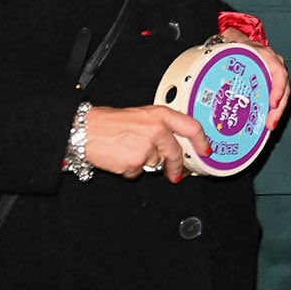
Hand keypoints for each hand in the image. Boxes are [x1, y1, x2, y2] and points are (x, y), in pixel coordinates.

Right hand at [84, 105, 207, 181]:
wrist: (84, 130)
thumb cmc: (109, 122)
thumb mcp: (141, 116)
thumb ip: (159, 127)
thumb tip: (172, 143)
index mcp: (161, 115)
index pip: (191, 127)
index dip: (201, 141)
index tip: (205, 151)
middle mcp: (157, 130)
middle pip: (175, 153)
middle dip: (176, 166)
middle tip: (176, 174)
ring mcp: (147, 147)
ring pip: (155, 163)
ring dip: (144, 163)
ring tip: (127, 151)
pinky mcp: (135, 162)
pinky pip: (138, 171)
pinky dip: (130, 169)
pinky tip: (119, 158)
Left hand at [217, 32, 290, 130]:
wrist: (236, 42)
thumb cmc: (235, 42)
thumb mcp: (232, 39)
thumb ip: (226, 41)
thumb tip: (218, 44)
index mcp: (265, 55)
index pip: (278, 71)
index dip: (278, 88)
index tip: (273, 102)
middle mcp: (272, 65)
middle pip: (283, 88)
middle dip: (279, 107)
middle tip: (271, 122)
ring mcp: (271, 76)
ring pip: (281, 94)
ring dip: (277, 111)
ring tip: (269, 125)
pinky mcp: (267, 85)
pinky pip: (274, 97)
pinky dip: (271, 111)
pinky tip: (265, 122)